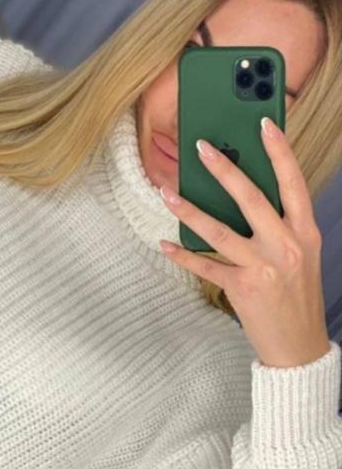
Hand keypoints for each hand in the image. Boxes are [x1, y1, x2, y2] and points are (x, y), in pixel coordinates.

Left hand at [157, 117, 329, 367]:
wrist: (298, 343)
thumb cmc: (296, 295)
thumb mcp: (299, 255)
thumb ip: (279, 227)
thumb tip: (244, 198)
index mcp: (304, 231)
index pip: (293, 183)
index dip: (279, 152)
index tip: (264, 125)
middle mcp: (285, 244)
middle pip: (251, 198)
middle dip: (224, 169)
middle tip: (201, 148)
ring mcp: (262, 266)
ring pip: (219, 230)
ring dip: (188, 210)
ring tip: (166, 193)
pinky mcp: (241, 287)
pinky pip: (204, 266)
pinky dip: (182, 256)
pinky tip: (165, 245)